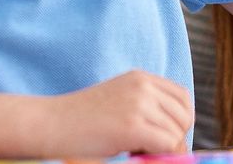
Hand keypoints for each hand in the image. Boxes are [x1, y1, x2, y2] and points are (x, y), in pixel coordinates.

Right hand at [40, 70, 192, 156]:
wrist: (49, 124)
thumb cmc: (80, 120)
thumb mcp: (119, 102)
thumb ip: (146, 108)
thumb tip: (177, 137)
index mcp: (141, 78)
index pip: (182, 98)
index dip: (179, 121)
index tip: (164, 138)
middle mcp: (143, 86)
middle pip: (183, 116)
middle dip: (175, 138)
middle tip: (151, 150)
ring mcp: (139, 104)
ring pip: (177, 133)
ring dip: (165, 149)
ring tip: (139, 152)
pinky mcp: (132, 126)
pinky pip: (167, 144)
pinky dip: (161, 156)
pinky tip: (136, 155)